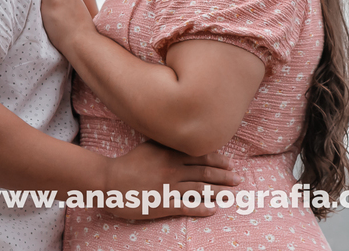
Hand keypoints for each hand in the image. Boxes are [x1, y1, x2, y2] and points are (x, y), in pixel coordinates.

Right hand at [102, 140, 240, 219]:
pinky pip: (187, 206)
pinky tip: (212, 210)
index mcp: (170, 153)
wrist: (109, 180)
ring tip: (231, 195)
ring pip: (200, 188)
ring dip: (218, 192)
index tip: (230, 164)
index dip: (218, 160)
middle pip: (205, 171)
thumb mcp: (149, 146)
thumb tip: (182, 137)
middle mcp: (173, 168)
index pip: (201, 155)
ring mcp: (169, 186)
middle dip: (224, 176)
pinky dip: (202, 208)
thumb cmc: (128, 163)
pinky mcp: (163, 203)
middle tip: (238, 180)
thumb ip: (166, 142)